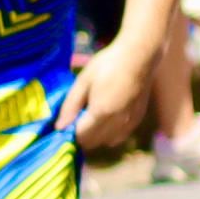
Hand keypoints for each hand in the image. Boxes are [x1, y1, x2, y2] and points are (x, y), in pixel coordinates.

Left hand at [58, 35, 159, 150]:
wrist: (140, 56)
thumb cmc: (107, 65)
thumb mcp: (83, 81)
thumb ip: (70, 106)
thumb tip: (59, 127)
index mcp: (101, 112)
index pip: (81, 137)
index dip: (70, 134)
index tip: (66, 123)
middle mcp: (117, 121)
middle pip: (94, 142)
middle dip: (82, 136)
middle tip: (77, 120)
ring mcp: (130, 121)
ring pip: (108, 142)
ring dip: (97, 136)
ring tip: (92, 120)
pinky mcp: (138, 118)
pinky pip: (121, 136)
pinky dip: (111, 133)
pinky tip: (107, 119)